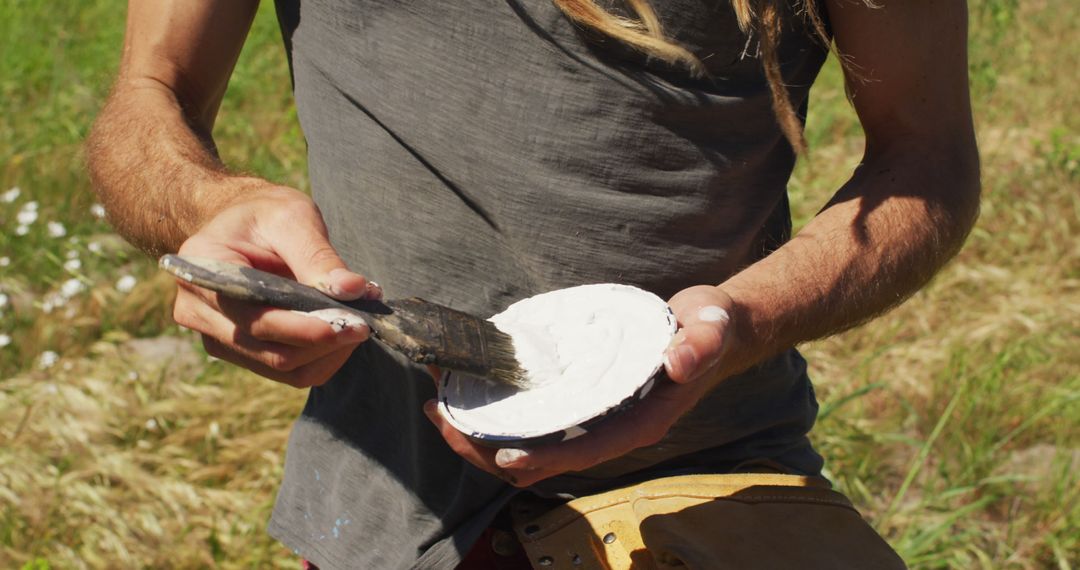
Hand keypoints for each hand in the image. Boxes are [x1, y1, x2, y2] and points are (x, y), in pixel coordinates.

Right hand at [171, 185, 380, 387]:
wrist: (242, 224)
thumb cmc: (264, 214)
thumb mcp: (292, 218)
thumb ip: (319, 255)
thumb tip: (353, 290)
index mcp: (201, 270)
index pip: (253, 316)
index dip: (302, 328)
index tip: (348, 325)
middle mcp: (198, 310)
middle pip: (269, 349)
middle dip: (323, 342)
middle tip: (364, 324)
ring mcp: (215, 336)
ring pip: (280, 368)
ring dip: (325, 353)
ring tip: (354, 325)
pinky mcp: (237, 351)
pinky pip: (284, 371)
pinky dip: (318, 358)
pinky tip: (338, 334)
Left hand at [423, 285, 736, 486]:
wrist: (711, 325)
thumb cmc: (711, 327)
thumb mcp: (711, 327)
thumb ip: (700, 344)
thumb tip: (679, 362)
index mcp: (642, 421)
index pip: (588, 450)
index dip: (546, 458)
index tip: (504, 457)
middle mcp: (613, 427)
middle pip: (547, 455)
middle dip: (492, 449)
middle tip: (444, 421)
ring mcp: (595, 417)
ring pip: (533, 440)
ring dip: (484, 434)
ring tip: (440, 408)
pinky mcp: (581, 399)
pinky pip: (535, 416)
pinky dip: (499, 411)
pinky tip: (469, 391)